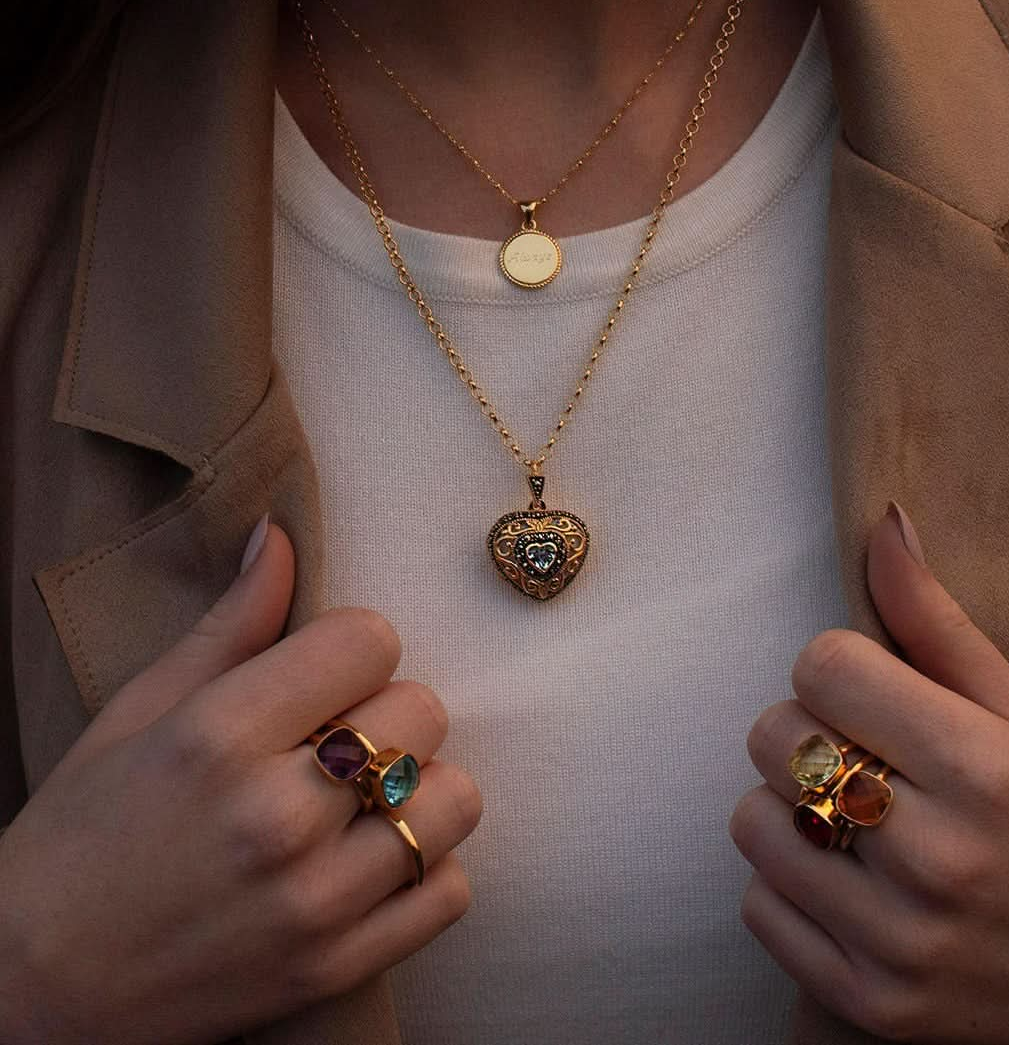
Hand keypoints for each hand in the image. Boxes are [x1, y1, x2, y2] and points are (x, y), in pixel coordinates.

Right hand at [0, 521, 481, 1044]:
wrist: (35, 988)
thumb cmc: (83, 834)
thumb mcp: (139, 712)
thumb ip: (229, 624)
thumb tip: (279, 533)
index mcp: (219, 736)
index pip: (370, 640)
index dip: (353, 646)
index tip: (327, 672)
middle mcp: (275, 817)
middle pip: (423, 711)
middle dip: (388, 711)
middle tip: (341, 737)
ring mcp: (313, 902)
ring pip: (453, 800)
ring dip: (421, 788)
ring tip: (368, 798)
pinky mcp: (336, 968)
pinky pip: (449, 892)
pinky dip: (428, 870)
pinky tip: (376, 859)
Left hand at [730, 502, 1008, 1043]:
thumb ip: (940, 626)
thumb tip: (883, 523)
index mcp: (985, 768)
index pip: (821, 665)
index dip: (838, 672)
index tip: (867, 696)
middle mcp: (939, 856)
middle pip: (774, 735)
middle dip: (806, 733)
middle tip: (860, 758)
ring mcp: (899, 940)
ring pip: (752, 820)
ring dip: (789, 810)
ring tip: (852, 824)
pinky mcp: (868, 1001)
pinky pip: (759, 907)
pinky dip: (789, 890)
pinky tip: (850, 887)